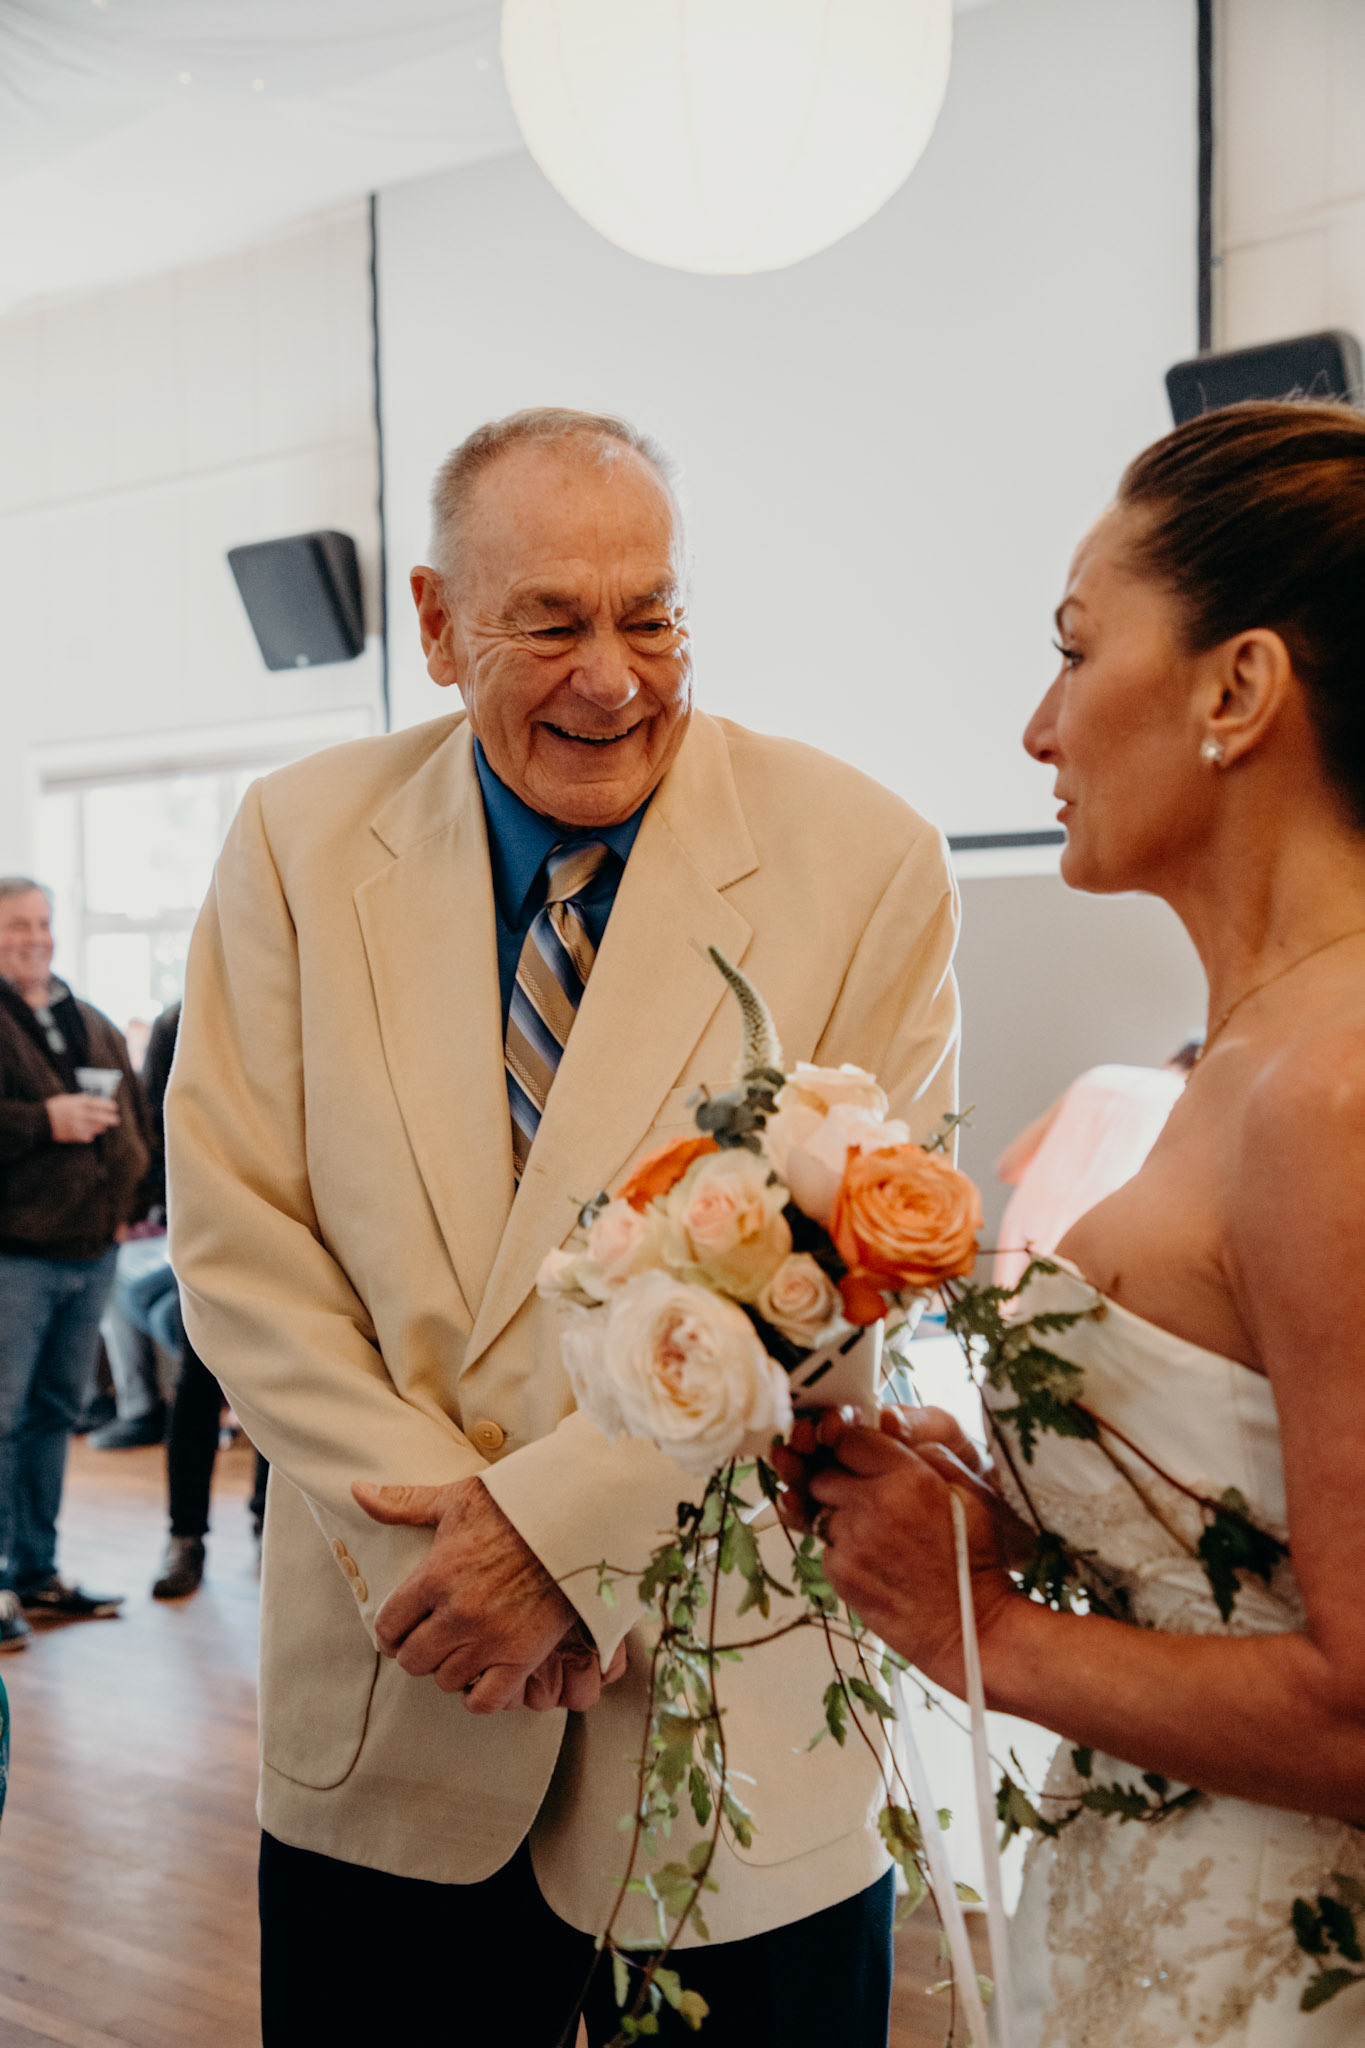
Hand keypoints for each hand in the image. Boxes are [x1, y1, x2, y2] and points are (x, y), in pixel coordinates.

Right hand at [46, 1093, 119, 1142]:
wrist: (39, 1121)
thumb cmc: (54, 1108)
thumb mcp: (67, 1098)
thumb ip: (81, 1100)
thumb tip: (96, 1101)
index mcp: (77, 1103)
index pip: (97, 1103)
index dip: (108, 1105)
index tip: (114, 1107)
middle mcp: (78, 1114)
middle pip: (100, 1117)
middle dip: (110, 1119)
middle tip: (116, 1120)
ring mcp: (76, 1126)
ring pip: (96, 1128)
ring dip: (101, 1127)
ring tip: (102, 1126)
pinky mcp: (73, 1136)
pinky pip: (88, 1137)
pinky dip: (90, 1135)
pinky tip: (89, 1133)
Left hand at [352, 1475, 617, 1713]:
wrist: (576, 1520)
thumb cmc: (514, 1506)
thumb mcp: (455, 1498)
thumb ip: (403, 1502)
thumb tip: (357, 1490)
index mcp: (435, 1576)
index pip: (388, 1626)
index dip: (389, 1632)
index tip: (399, 1630)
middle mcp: (457, 1614)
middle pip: (412, 1660)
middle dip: (416, 1651)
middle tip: (429, 1640)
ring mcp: (490, 1639)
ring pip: (445, 1680)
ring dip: (448, 1669)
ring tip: (458, 1652)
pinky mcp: (522, 1656)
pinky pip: (485, 1700)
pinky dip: (480, 1694)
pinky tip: (484, 1674)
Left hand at [773, 1411, 1018, 1692]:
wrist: (969, 1629)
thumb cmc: (975, 1562)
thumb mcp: (972, 1494)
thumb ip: (932, 1455)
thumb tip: (895, 1434)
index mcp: (909, 1478)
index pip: (850, 1439)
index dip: (854, 1446)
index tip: (862, 1458)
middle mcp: (873, 1505)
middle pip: (823, 1473)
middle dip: (838, 1480)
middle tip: (866, 1497)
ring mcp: (851, 1542)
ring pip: (819, 1510)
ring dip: (838, 1515)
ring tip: (875, 1533)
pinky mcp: (840, 1574)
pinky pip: (825, 1546)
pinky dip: (841, 1549)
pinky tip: (873, 1560)